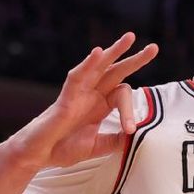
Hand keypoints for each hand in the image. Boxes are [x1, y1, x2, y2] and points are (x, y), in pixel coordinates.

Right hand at [8, 33, 158, 168]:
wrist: (39, 155)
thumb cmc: (63, 148)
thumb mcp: (97, 146)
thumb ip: (115, 141)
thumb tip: (136, 137)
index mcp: (100, 105)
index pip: (122, 96)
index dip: (130, 113)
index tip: (131, 129)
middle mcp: (91, 94)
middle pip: (116, 71)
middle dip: (134, 59)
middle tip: (154, 48)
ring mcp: (79, 93)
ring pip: (99, 67)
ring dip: (114, 51)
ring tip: (131, 38)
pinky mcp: (66, 97)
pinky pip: (77, 76)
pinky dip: (88, 64)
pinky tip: (99, 52)